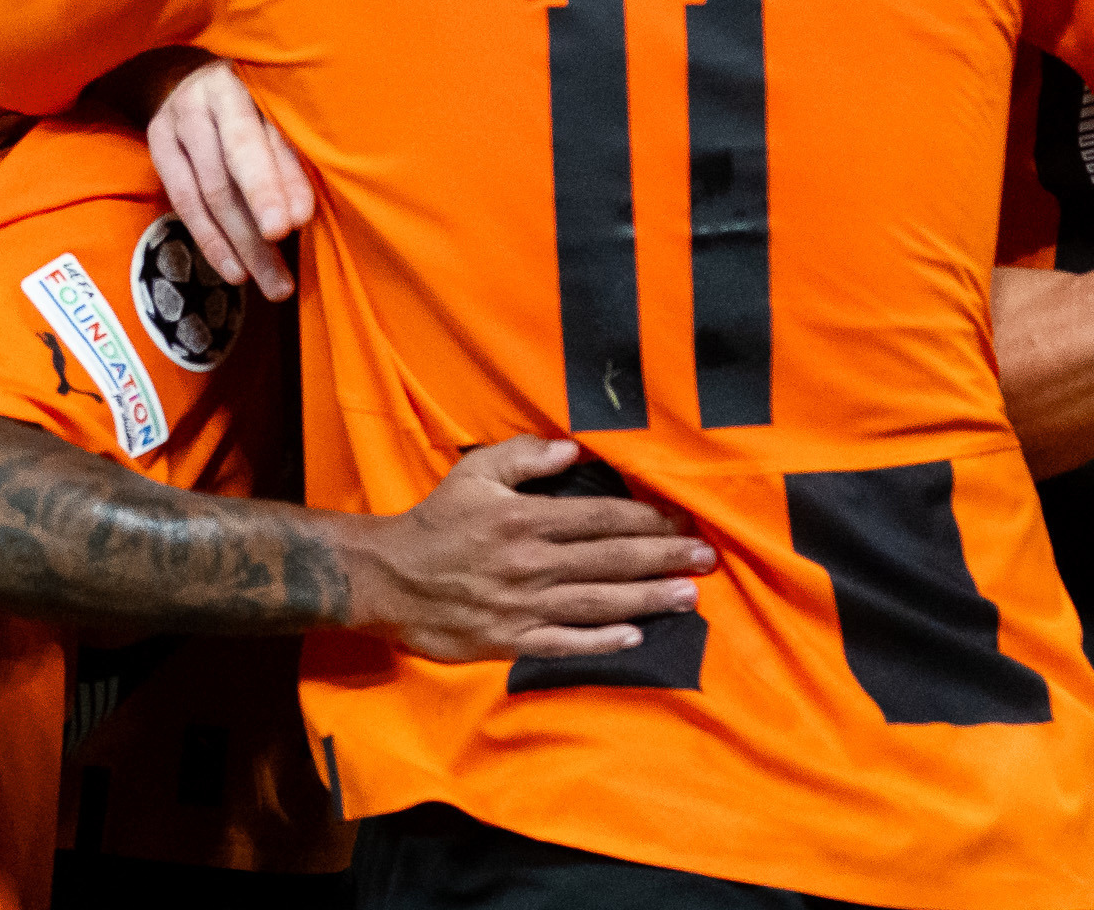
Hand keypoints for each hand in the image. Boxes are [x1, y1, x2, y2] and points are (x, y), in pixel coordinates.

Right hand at [147, 60, 311, 300]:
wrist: (184, 70)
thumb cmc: (252, 96)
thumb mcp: (275, 105)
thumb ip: (290, 146)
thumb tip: (308, 212)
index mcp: (250, 79)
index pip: (268, 132)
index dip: (284, 176)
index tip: (302, 219)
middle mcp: (210, 96)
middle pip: (235, 161)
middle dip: (262, 213)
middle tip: (286, 262)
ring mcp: (178, 120)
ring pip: (210, 191)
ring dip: (243, 243)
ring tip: (272, 283)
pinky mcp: (158, 144)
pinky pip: (184, 202)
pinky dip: (211, 240)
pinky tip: (234, 270)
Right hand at [352, 435, 716, 663]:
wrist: (386, 579)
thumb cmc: (435, 522)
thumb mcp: (475, 473)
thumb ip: (525, 457)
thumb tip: (574, 450)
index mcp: (527, 521)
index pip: (602, 519)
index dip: (648, 521)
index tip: (685, 521)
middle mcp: (532, 564)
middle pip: (611, 561)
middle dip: (664, 559)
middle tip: (708, 558)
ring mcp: (523, 606)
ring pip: (598, 602)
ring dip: (648, 599)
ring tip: (690, 596)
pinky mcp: (510, 640)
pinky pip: (564, 642)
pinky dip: (601, 641)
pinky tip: (636, 636)